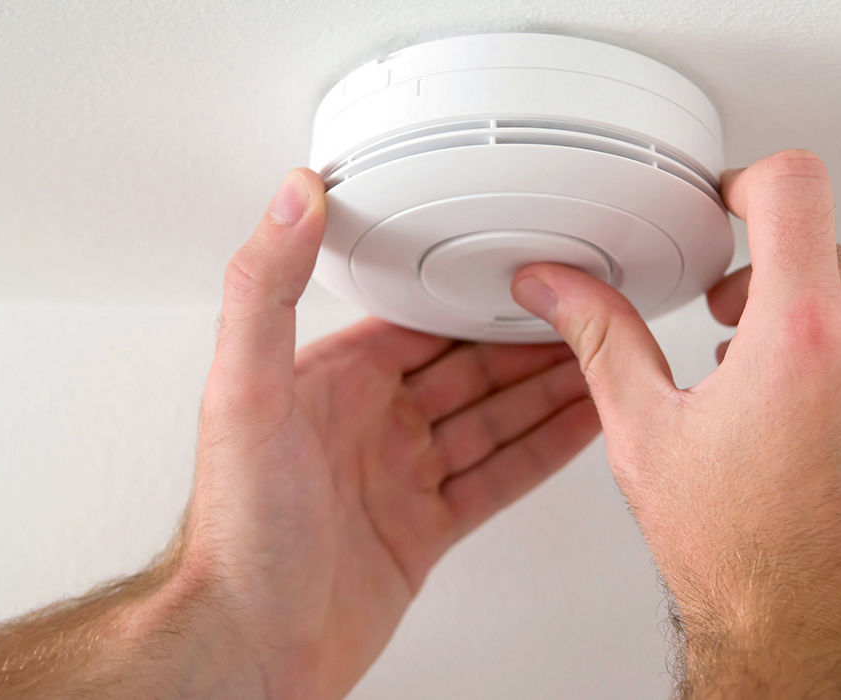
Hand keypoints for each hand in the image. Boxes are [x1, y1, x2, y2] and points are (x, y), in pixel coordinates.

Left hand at [167, 168, 600, 697]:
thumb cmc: (238, 531)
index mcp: (331, 382)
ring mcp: (399, 478)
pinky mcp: (423, 528)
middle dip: (526, 340)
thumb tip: (291, 196)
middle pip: (467, 367)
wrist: (253, 644)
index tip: (521, 267)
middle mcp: (368, 425)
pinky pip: (498, 477)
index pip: (418, 320)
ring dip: (547, 389)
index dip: (474, 294)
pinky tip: (579, 426)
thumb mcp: (244, 389)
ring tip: (602, 359)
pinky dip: (543, 451)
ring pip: (492, 419)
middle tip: (586, 310)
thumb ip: (265, 288)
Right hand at [510, 150, 840, 695]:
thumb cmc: (740, 565)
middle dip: (774, 282)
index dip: (752, 181)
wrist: (820, 654)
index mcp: (801, 337)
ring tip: (777, 404)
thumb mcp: (648, 436)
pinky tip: (825, 444)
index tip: (735, 203)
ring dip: (823, 338)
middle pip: (829, 255)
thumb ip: (604, 338)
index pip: (794, 188)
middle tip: (732, 333)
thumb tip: (559, 288)